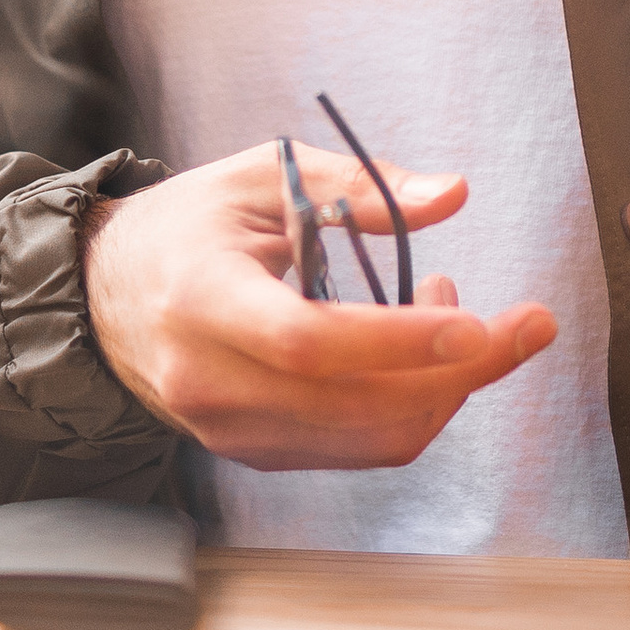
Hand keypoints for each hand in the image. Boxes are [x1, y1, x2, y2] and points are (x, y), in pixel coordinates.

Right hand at [82, 142, 557, 471]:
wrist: (106, 293)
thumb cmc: (189, 224)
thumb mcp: (263, 176)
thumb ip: (357, 187)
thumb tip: (452, 193)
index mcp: (203, 300)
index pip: (311, 341)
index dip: (400, 340)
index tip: (477, 320)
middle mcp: (213, 382)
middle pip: (356, 405)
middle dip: (461, 373)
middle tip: (523, 324)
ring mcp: (232, 431)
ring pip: (369, 440)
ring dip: (444, 389)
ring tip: (459, 317)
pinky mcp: (254, 453)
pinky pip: (356, 450)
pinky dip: (411, 407)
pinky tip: (420, 350)